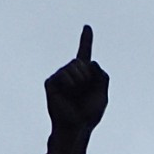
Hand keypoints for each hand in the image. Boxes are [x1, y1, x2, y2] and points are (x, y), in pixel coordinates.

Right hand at [44, 25, 107, 152]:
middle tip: (85, 91)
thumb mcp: (103, 96)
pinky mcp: (51, 82)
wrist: (77, 127)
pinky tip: (69, 92)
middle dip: (88, 75)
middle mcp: (71, 74)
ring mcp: (60, 77)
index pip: (85, 54)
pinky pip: (63, 73)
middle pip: (81, 60)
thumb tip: (91, 61)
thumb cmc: (89, 114)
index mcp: (85, 76)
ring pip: (74, 65)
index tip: (87, 27)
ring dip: (80, 79)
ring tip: (77, 93)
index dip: (86, 40)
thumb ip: (102, 77)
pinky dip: (70, 82)